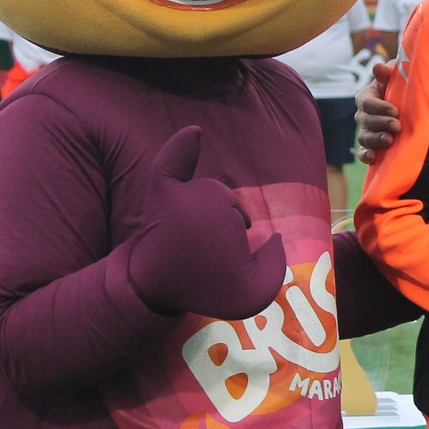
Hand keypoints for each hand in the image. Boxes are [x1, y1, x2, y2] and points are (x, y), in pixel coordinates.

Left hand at [124, 127, 288, 320]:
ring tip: (191, 238)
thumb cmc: (206, 293)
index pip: (241, 216)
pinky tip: (195, 133)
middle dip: (223, 226)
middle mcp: (199, 200)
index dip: (240, 240)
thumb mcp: (256, 294)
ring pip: (208, 192)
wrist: (151, 292)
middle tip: (205, 254)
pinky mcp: (159, 197)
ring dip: (205, 212)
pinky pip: (170, 164)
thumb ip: (277, 266)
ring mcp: (177, 197)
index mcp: (224, 218)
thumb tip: (275, 236)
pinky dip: (181, 149)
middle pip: (225, 201)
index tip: (227, 263)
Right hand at [352, 63, 400, 163]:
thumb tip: (378, 67)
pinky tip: (373, 157)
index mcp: (366, 97)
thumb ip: (387, 73)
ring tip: (390, 140)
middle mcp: (363, 115)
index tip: (395, 110)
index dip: (379, 107)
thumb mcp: (394, 79)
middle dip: (381, 123)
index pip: (366, 102)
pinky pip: (362, 153)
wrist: (407, 108)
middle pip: (366, 121)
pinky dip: (365, 155)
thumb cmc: (399, 90)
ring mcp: (365, 132)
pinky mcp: (369, 147)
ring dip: (376, 139)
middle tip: (397, 126)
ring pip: (364, 137)